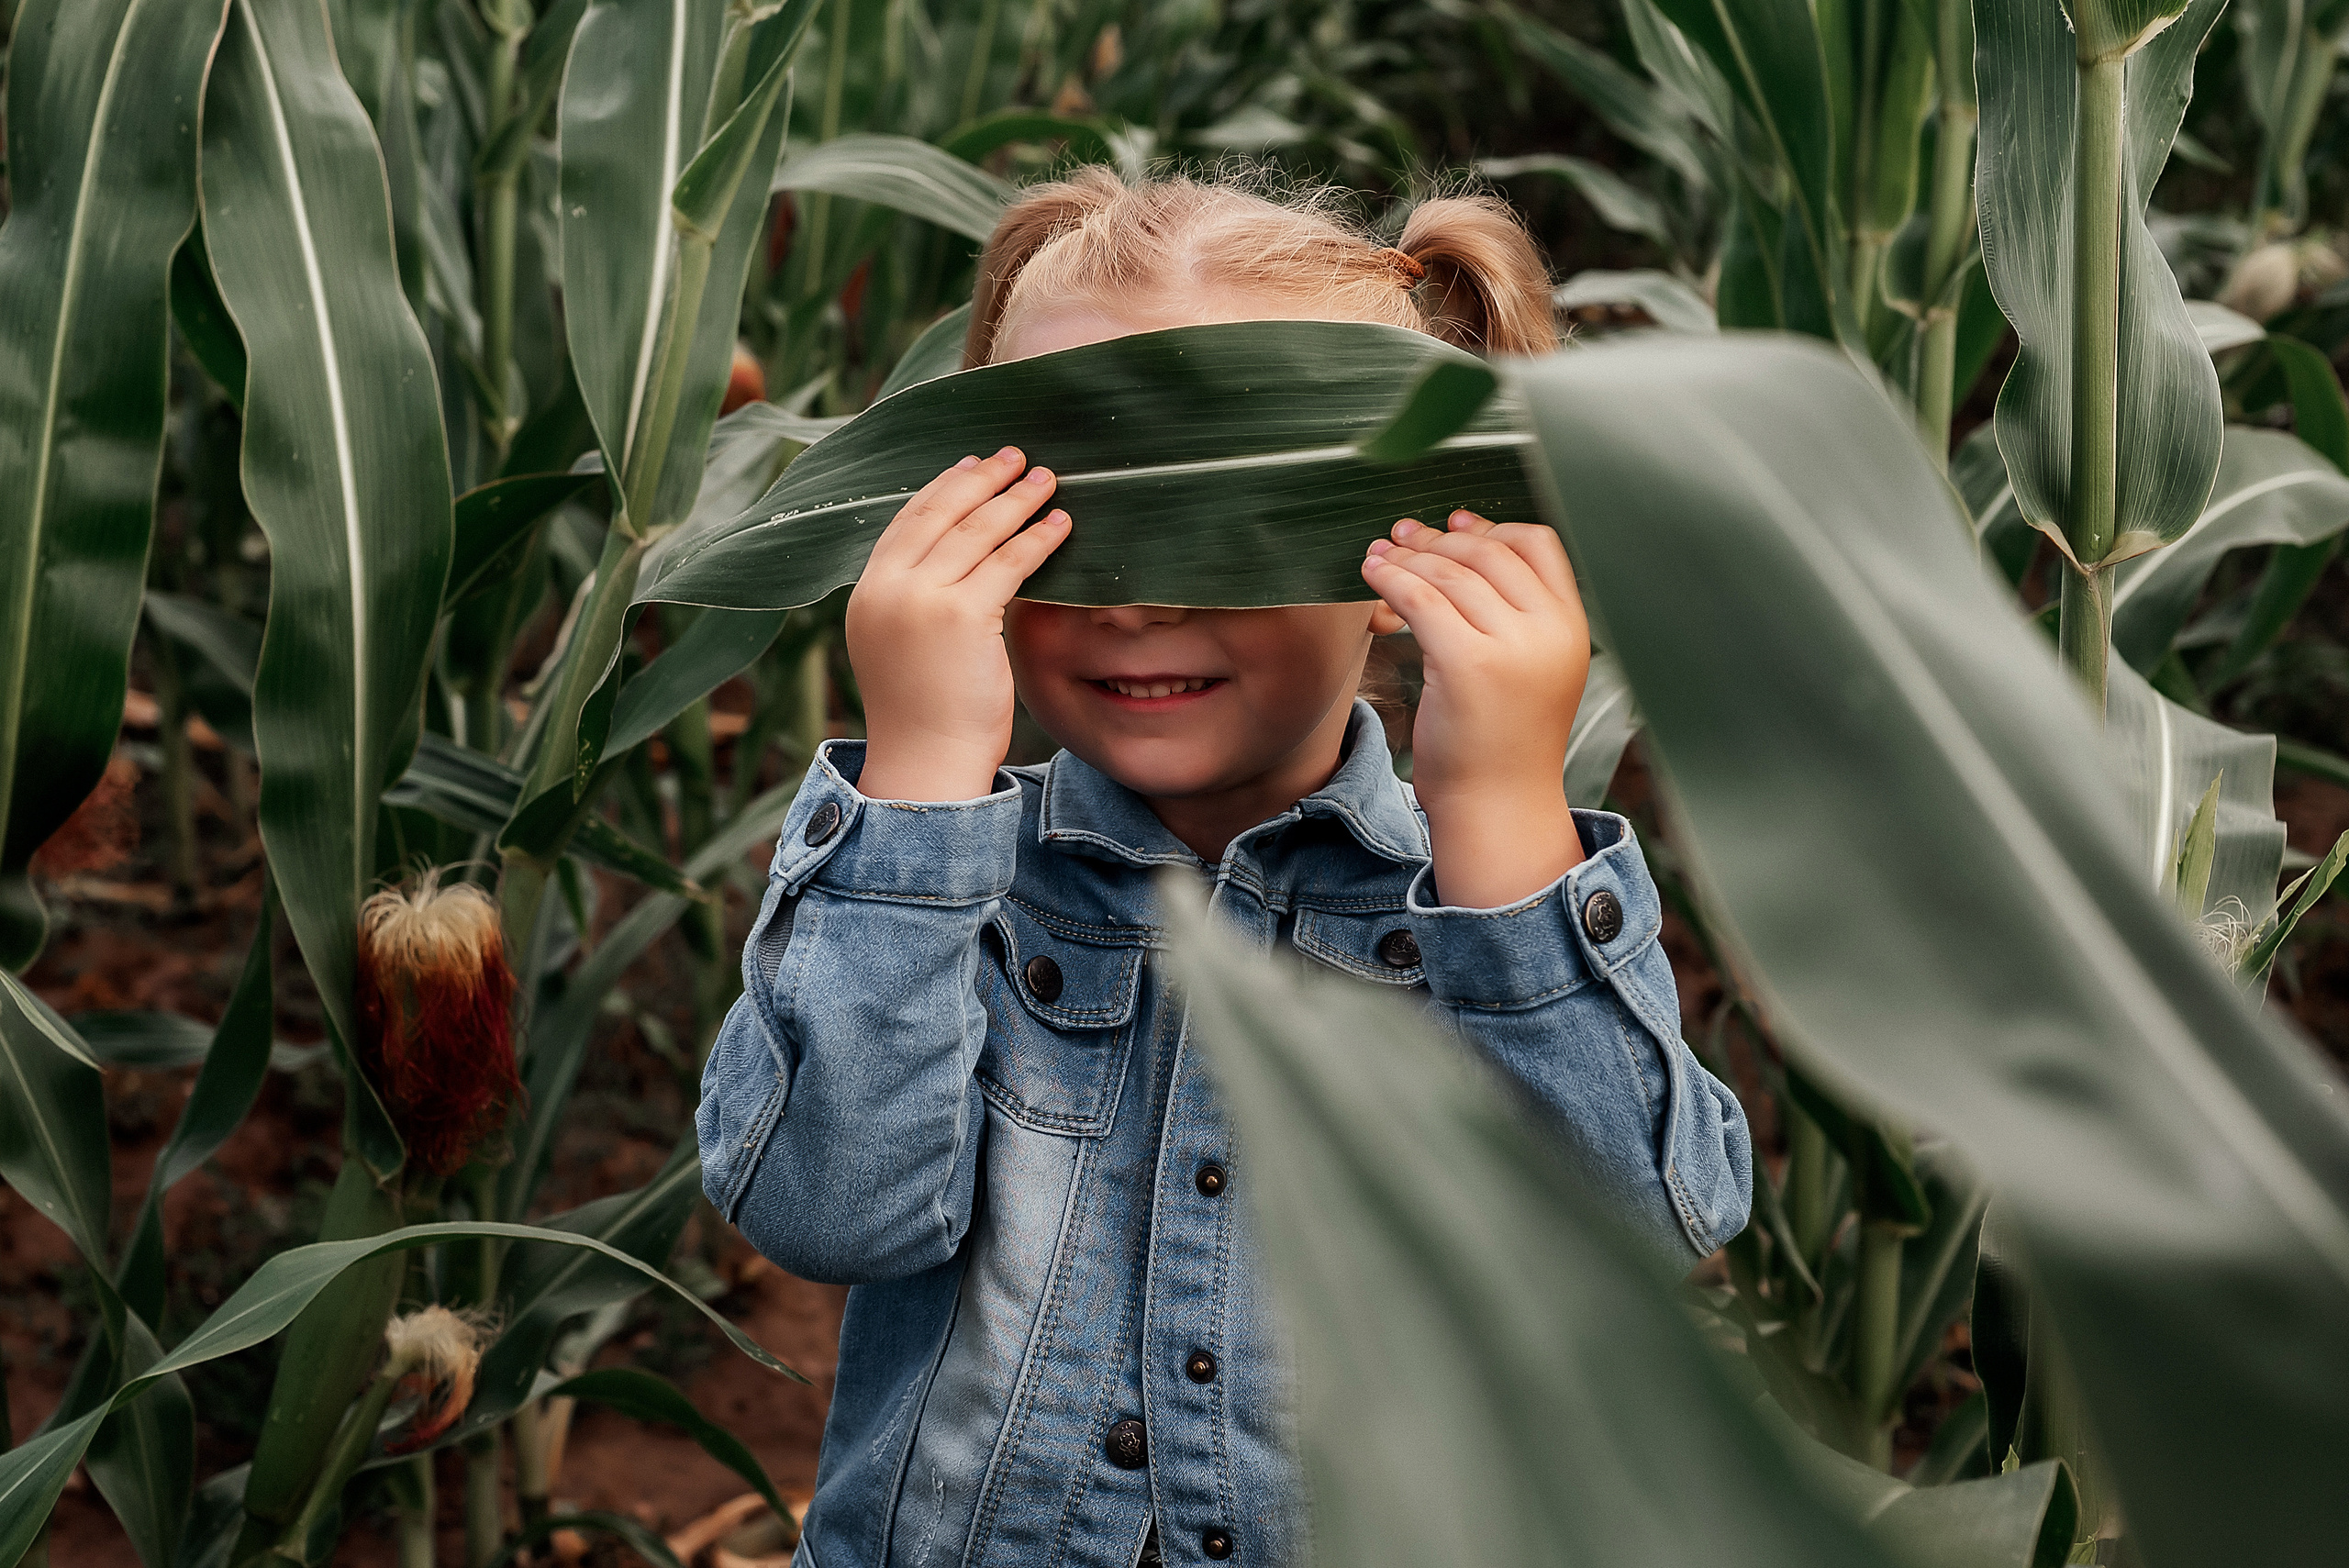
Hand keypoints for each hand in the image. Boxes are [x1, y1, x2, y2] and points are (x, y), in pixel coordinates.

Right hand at [845, 446, 1069, 800]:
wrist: (925, 763)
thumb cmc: (923, 716)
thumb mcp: (903, 646)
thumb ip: (916, 602)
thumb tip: (955, 564)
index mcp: (868, 592)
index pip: (907, 521)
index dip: (943, 488)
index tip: (972, 466)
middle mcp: (887, 589)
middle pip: (940, 513)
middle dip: (982, 479)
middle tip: (1016, 457)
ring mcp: (921, 600)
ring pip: (977, 532)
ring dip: (1016, 500)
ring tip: (1047, 481)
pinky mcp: (961, 616)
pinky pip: (1009, 563)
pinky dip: (1038, 538)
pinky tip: (1061, 525)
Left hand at [1362, 510, 1591, 906]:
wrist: (1498, 807)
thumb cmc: (1502, 741)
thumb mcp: (1529, 667)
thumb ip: (1514, 615)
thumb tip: (1468, 542)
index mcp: (1571, 626)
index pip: (1537, 544)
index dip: (1491, 525)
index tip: (1452, 522)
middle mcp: (1550, 630)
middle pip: (1488, 552)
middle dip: (1439, 539)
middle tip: (1400, 535)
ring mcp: (1512, 646)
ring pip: (1450, 573)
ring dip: (1407, 556)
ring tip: (1378, 554)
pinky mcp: (1468, 664)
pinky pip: (1421, 599)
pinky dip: (1391, 578)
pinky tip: (1372, 574)